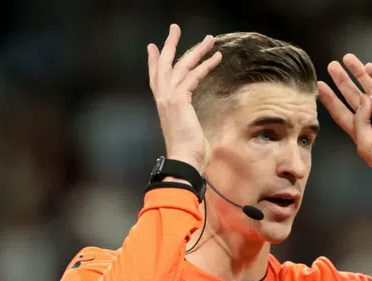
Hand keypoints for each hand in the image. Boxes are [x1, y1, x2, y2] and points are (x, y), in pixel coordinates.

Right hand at [147, 24, 221, 172]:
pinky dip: (206, 65)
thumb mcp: (189, 133)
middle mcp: (163, 99)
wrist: (185, 161)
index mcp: (164, 106)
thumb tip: (199, 133)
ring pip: (181, 65)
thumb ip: (190, 124)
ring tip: (210, 39)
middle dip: (170, 44)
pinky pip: (193, 76)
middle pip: (164, 64)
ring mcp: (169, 98)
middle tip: (174, 28)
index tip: (153, 47)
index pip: (156, 78)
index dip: (154, 62)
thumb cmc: (190, 154)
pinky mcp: (179, 100)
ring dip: (197, 50)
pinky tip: (217, 57)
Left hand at [318, 54, 371, 208]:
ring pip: (370, 89)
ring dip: (359, 74)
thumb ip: (360, 121)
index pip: (341, 112)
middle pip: (353, 97)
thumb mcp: (366, 145)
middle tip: (332, 66)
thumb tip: (363, 97)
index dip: (330, 99)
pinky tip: (369, 68)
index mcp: (360, 133)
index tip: (320, 85)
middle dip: (342, 81)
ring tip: (348, 59)